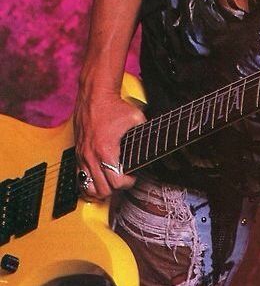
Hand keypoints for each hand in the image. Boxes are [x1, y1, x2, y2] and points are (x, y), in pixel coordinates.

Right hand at [73, 83, 145, 200]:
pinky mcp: (77, 153)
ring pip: (88, 188)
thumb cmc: (113, 106)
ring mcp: (82, 156)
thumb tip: (156, 139)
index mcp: (106, 151)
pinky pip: (79, 178)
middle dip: (115, 188)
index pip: (116, 182)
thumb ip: (145, 132)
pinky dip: (88, 183)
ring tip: (110, 182)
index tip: (133, 176)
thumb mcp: (137, 119)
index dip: (128, 182)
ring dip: (100, 189)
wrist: (95, 95)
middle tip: (124, 179)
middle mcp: (91, 156)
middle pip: (102, 190)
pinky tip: (97, 179)